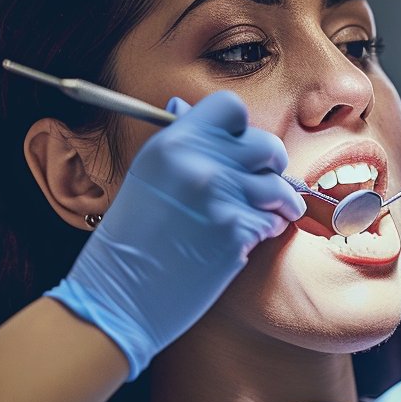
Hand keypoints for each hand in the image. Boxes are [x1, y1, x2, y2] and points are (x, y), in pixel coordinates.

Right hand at [48, 91, 304, 377]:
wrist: (120, 295)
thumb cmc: (133, 238)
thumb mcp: (147, 175)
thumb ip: (179, 143)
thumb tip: (184, 106)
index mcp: (174, 142)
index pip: (231, 106)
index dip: (243, 127)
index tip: (242, 147)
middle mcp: (199, 162)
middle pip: (266, 145)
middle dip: (273, 166)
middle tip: (265, 181)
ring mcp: (220, 197)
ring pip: (279, 187)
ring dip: (280, 202)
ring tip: (268, 213)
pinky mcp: (235, 232)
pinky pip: (273, 221)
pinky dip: (267, 230)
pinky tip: (246, 238)